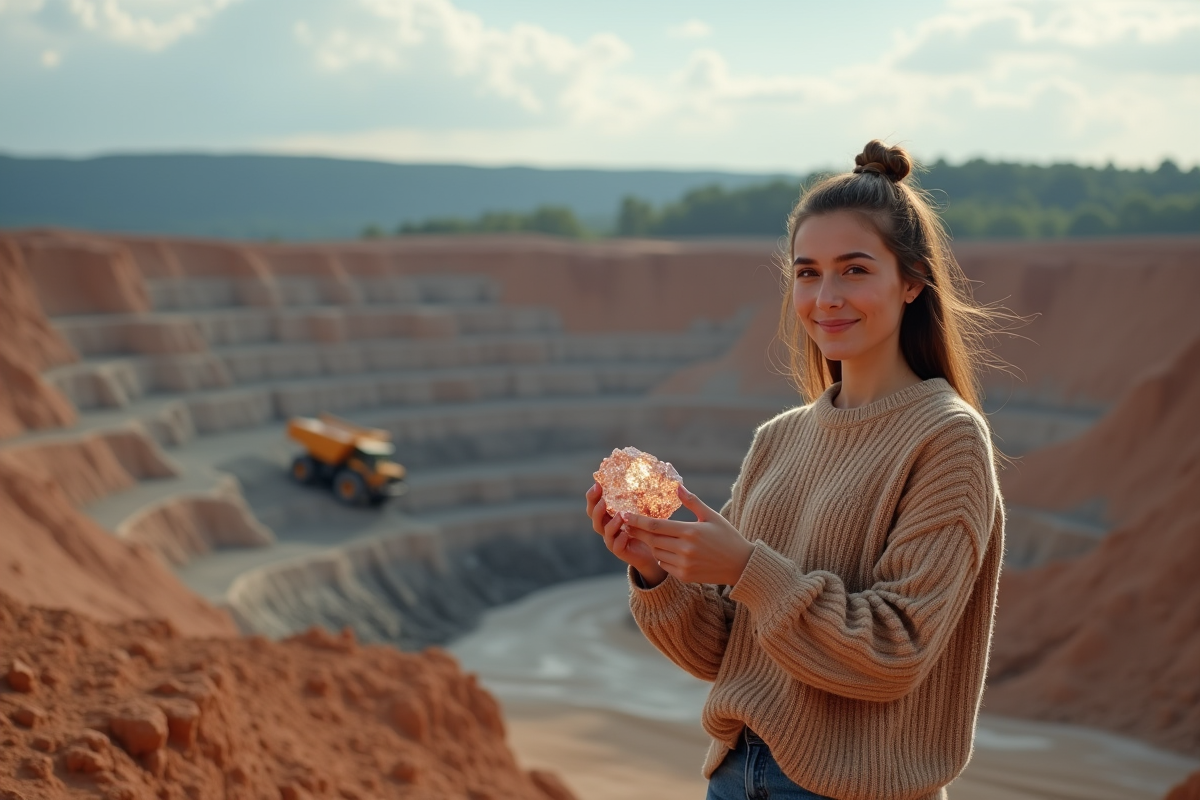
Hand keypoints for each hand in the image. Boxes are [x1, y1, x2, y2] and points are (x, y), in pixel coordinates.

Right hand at [585, 483, 667, 585]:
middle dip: (597, 508)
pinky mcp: (620, 551)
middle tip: (603, 500)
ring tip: (620, 516)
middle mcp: (607, 527)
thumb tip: (648, 479)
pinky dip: (619, 540)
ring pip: (605, 531)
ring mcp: (612, 540)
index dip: (593, 496)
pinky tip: (625, 534)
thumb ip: (638, 499)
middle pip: (595, 518)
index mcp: (608, 515)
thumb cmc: (644, 528)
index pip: (595, 504)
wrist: (651, 551)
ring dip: (611, 523)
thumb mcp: (640, 511)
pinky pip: (616, 546)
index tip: (597, 484)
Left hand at [621, 485, 753, 585]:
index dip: (637, 521)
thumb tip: (676, 487)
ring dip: (650, 544)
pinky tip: (663, 550)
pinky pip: (664, 565)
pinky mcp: (685, 576)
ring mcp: (684, 565)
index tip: (623, 515)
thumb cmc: (727, 537)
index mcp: (691, 531)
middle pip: (652, 540)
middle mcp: (685, 549)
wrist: (741, 566)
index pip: (656, 526)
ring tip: (647, 535)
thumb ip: (692, 502)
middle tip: (625, 524)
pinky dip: (660, 557)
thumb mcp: (712, 516)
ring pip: (656, 553)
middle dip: (637, 532)